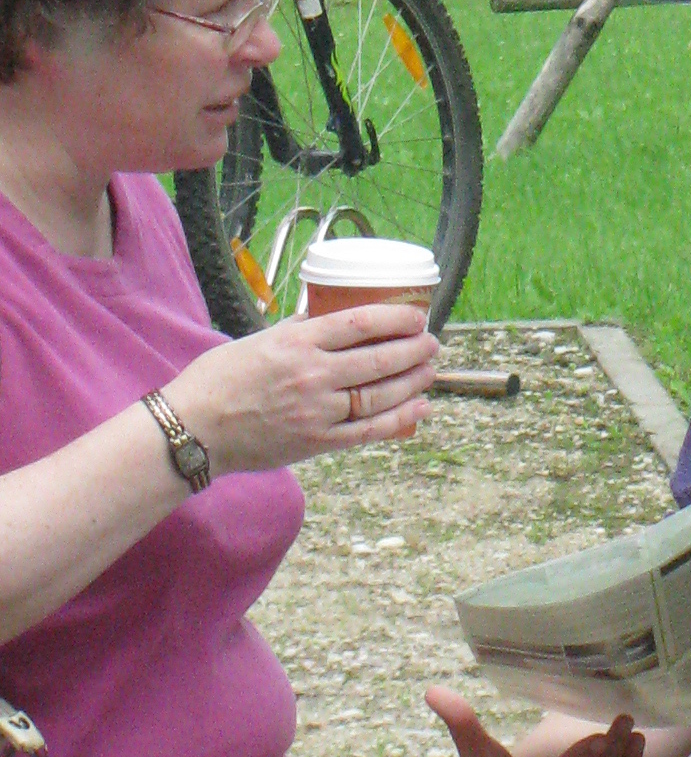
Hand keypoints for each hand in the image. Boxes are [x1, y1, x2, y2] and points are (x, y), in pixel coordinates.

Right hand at [166, 302, 439, 469]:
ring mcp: (316, 412)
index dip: (397, 317)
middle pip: (378, 359)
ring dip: (412, 381)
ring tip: (430, 370)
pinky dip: (398, 421)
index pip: (361, 322)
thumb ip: (300, 328)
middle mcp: (312, 375)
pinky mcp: (314, 443)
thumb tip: (335, 313)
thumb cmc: (219, 379)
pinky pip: (366, 432)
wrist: (193, 430)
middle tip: (432, 341)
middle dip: (414, 349)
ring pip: (378, 395)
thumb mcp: (260, 338)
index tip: (418, 314)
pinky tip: (419, 409)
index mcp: (298, 342)